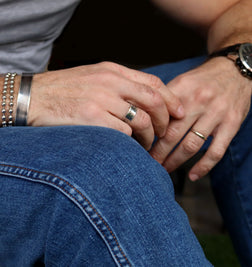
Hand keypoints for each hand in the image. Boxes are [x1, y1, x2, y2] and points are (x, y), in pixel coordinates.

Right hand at [27, 62, 183, 149]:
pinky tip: (128, 148)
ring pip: (142, 121)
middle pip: (153, 101)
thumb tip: (142, 101)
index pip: (152, 82)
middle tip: (165, 133)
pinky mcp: (92, 118)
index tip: (179, 112)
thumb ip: (117, 84)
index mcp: (112, 70)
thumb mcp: (92, 77)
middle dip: (166, 120)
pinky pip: (124, 134)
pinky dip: (131, 143)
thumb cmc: (62, 90)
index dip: (171, 98)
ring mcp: (101, 100)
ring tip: (146, 145)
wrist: (32, 97)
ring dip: (150, 137)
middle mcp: (110, 82)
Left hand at [150, 57, 251, 179]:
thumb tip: (144, 118)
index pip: (159, 116)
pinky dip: (204, 166)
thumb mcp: (181, 82)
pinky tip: (193, 176)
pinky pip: (216, 151)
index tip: (138, 145)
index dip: (147, 134)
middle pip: (172, 134)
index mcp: (182, 90)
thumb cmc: (202, 79)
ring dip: (175, 161)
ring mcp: (216, 114)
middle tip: (148, 164)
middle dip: (158, 153)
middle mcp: (198, 102)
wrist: (235, 71)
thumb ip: (165, 100)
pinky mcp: (232, 125)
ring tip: (164, 170)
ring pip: (191, 145)